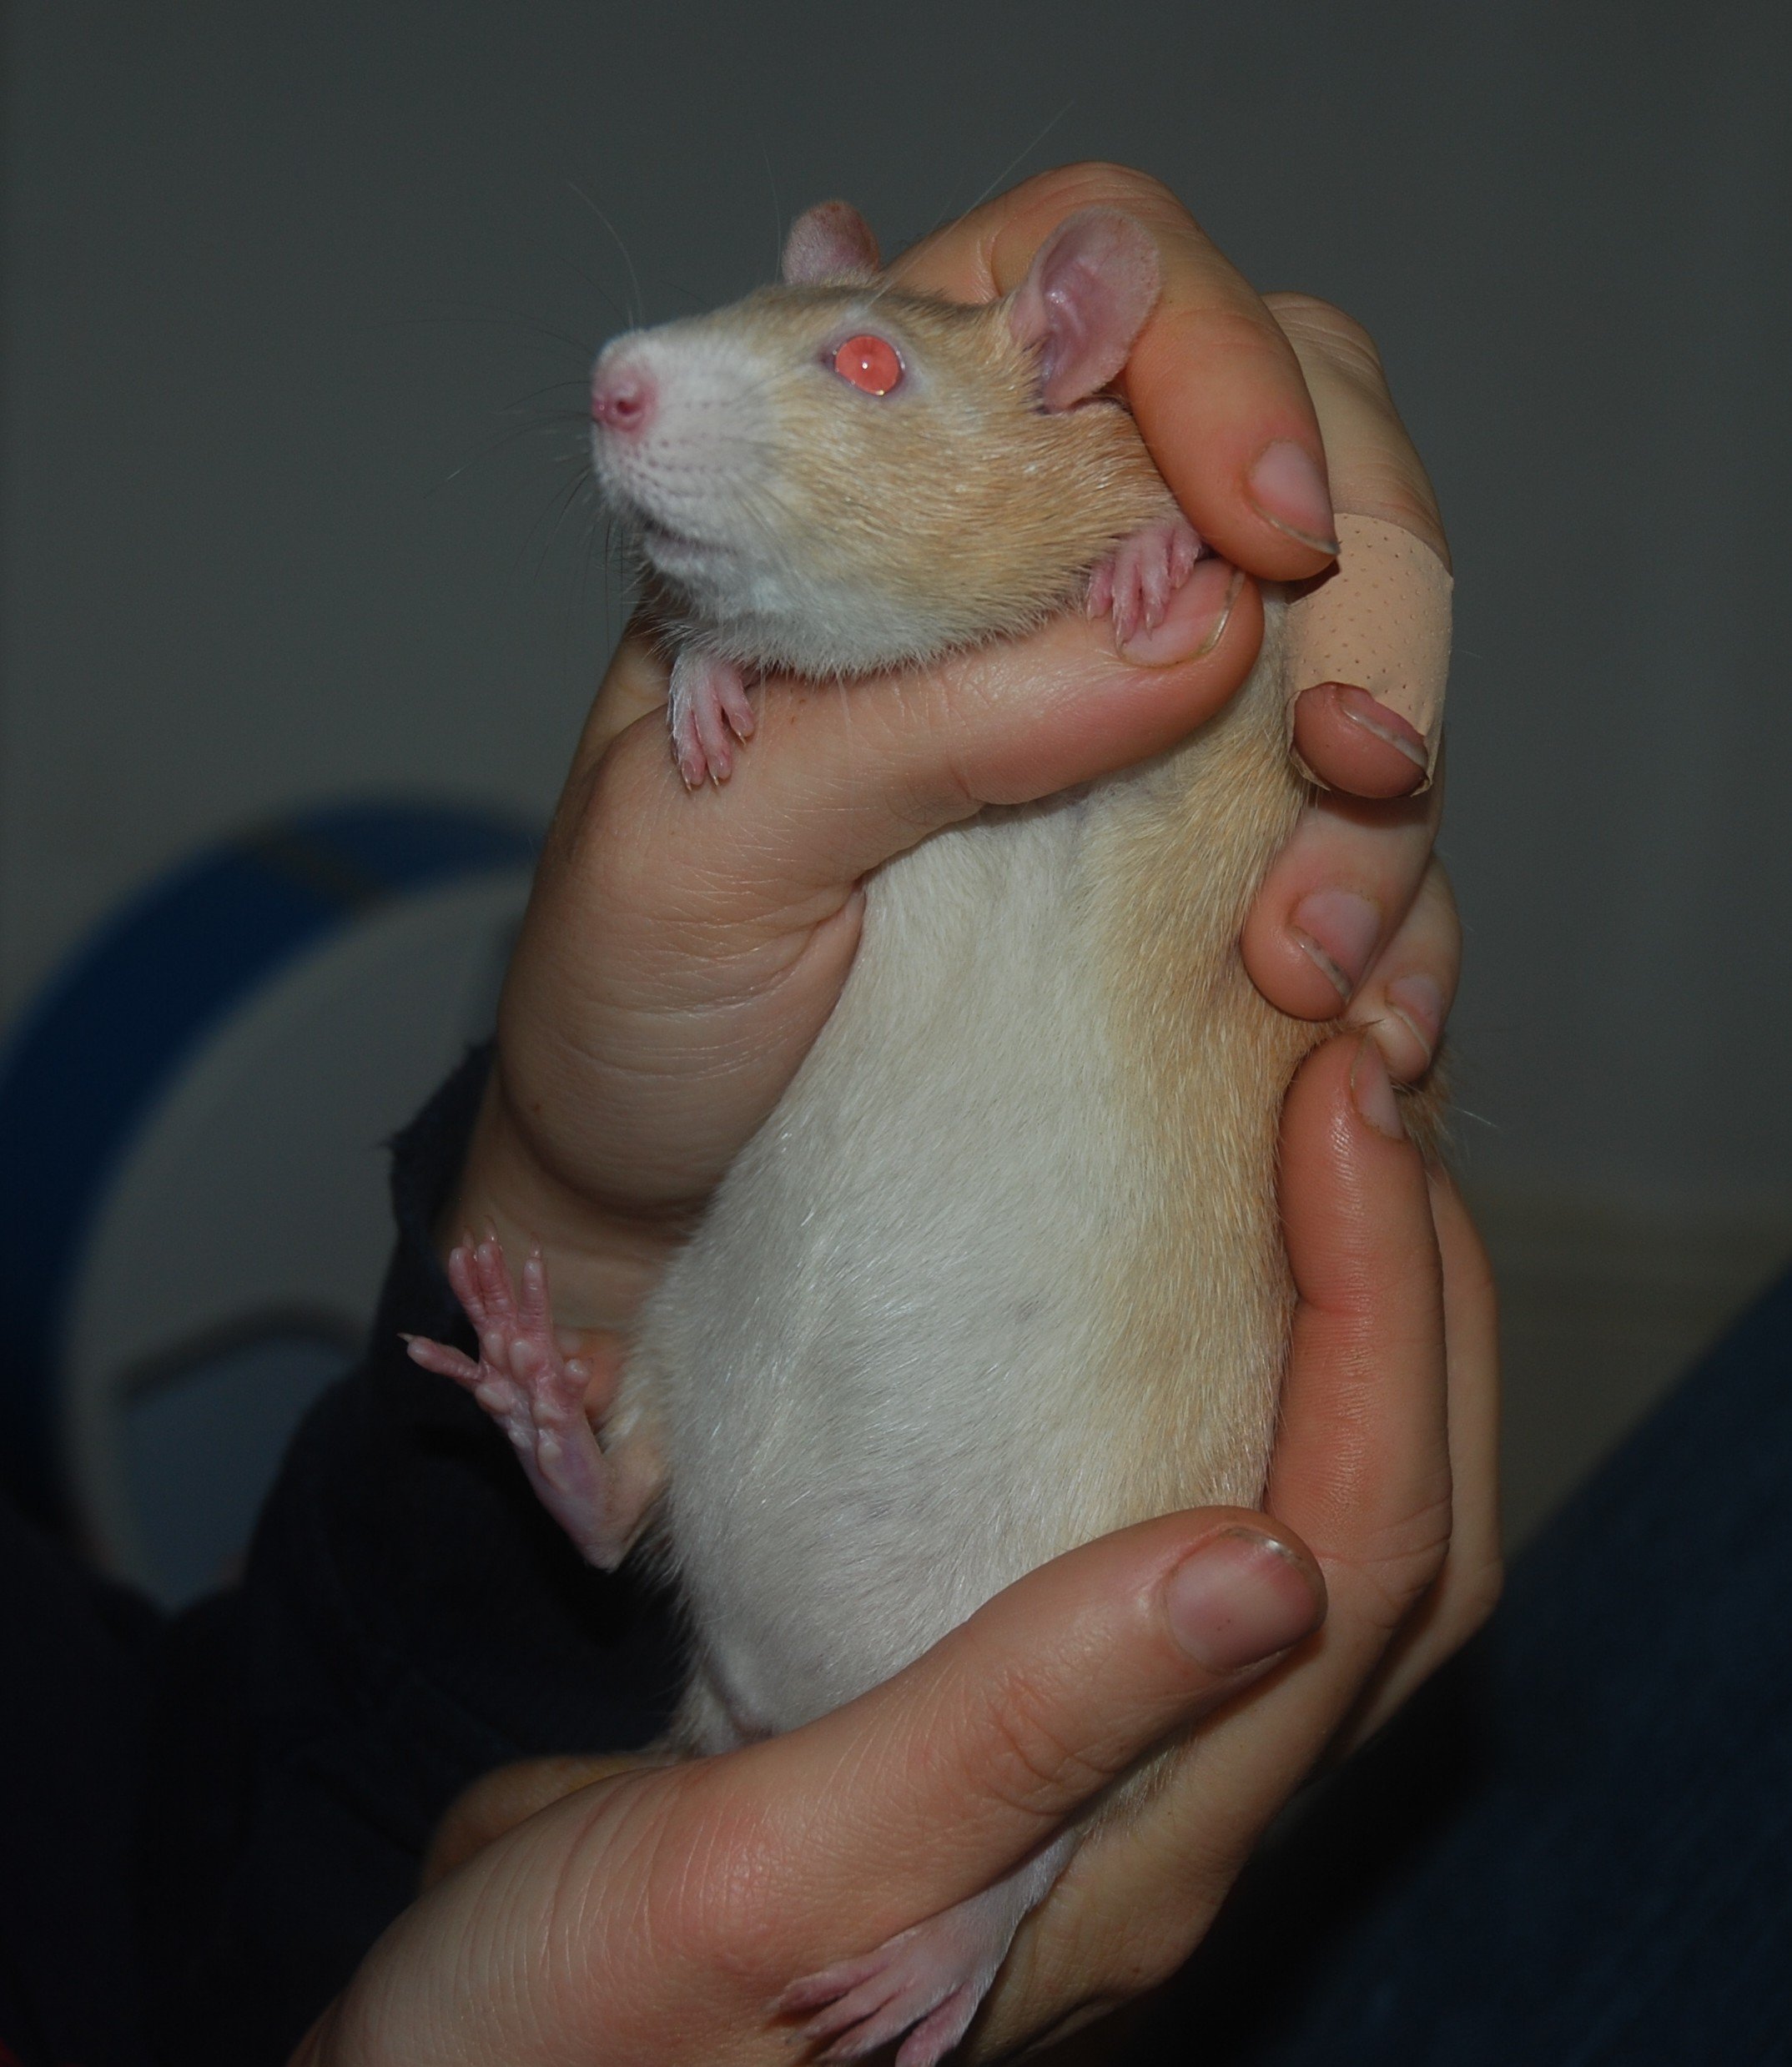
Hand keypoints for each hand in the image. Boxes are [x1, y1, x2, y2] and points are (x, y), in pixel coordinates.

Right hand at [298, 1035, 1497, 2066]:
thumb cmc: (587, 2020)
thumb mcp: (767, 1873)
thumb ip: (1011, 1733)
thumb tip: (1266, 1569)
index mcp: (1133, 1859)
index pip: (1360, 1552)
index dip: (1380, 1317)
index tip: (1333, 1109)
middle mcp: (1164, 1815)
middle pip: (1396, 1526)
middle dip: (1412, 1291)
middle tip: (1356, 1080)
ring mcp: (1109, 1761)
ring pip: (1327, 1514)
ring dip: (1352, 1319)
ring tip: (1306, 1140)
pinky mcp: (1034, 1711)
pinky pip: (1208, 1509)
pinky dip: (1242, 1367)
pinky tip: (1183, 1268)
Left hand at [448, 162, 1457, 1339]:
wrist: (645, 1181)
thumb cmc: (630, 990)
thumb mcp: (707, 847)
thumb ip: (921, 719)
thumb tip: (1195, 620)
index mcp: (883, 482)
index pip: (1093, 277)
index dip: (1205, 353)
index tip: (1254, 529)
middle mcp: (1035, 568)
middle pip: (1304, 437)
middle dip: (1371, 585)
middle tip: (1348, 764)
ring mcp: (1136, 717)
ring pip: (1368, 642)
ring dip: (1394, 788)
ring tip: (1301, 962)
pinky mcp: (1195, 867)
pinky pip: (1364, 843)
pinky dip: (1400, 920)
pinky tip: (1350, 1018)